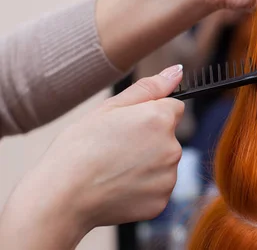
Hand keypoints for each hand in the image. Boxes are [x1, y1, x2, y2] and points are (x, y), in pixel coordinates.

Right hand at [0, 65, 184, 248]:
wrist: (61, 197)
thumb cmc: (79, 148)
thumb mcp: (110, 108)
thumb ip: (149, 88)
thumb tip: (177, 71)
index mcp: (160, 119)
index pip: (172, 108)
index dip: (149, 114)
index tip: (128, 126)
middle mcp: (172, 147)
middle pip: (168, 137)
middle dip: (149, 140)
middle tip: (115, 149)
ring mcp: (168, 177)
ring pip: (163, 163)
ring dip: (146, 165)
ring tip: (114, 169)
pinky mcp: (161, 202)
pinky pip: (157, 188)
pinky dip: (142, 188)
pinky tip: (118, 187)